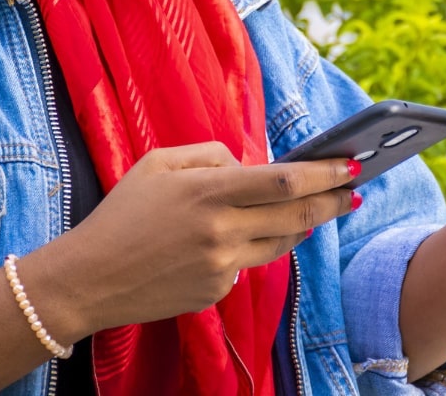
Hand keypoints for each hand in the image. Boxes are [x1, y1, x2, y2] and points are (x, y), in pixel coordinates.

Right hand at [35, 141, 356, 336]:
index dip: (324, 173)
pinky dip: (256, 245)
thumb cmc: (122, 213)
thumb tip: (251, 163)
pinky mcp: (217, 291)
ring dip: (305, 224)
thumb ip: (210, 155)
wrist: (89, 279)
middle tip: (357, 191)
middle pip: (297, 214)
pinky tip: (252, 234)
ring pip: (282, 242)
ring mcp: (222, 266)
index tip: (350, 164)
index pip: (284, 180)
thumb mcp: (159, 163)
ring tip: (321, 208)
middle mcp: (222, 230)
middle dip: (333, 200)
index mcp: (208, 192)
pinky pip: (250, 263)